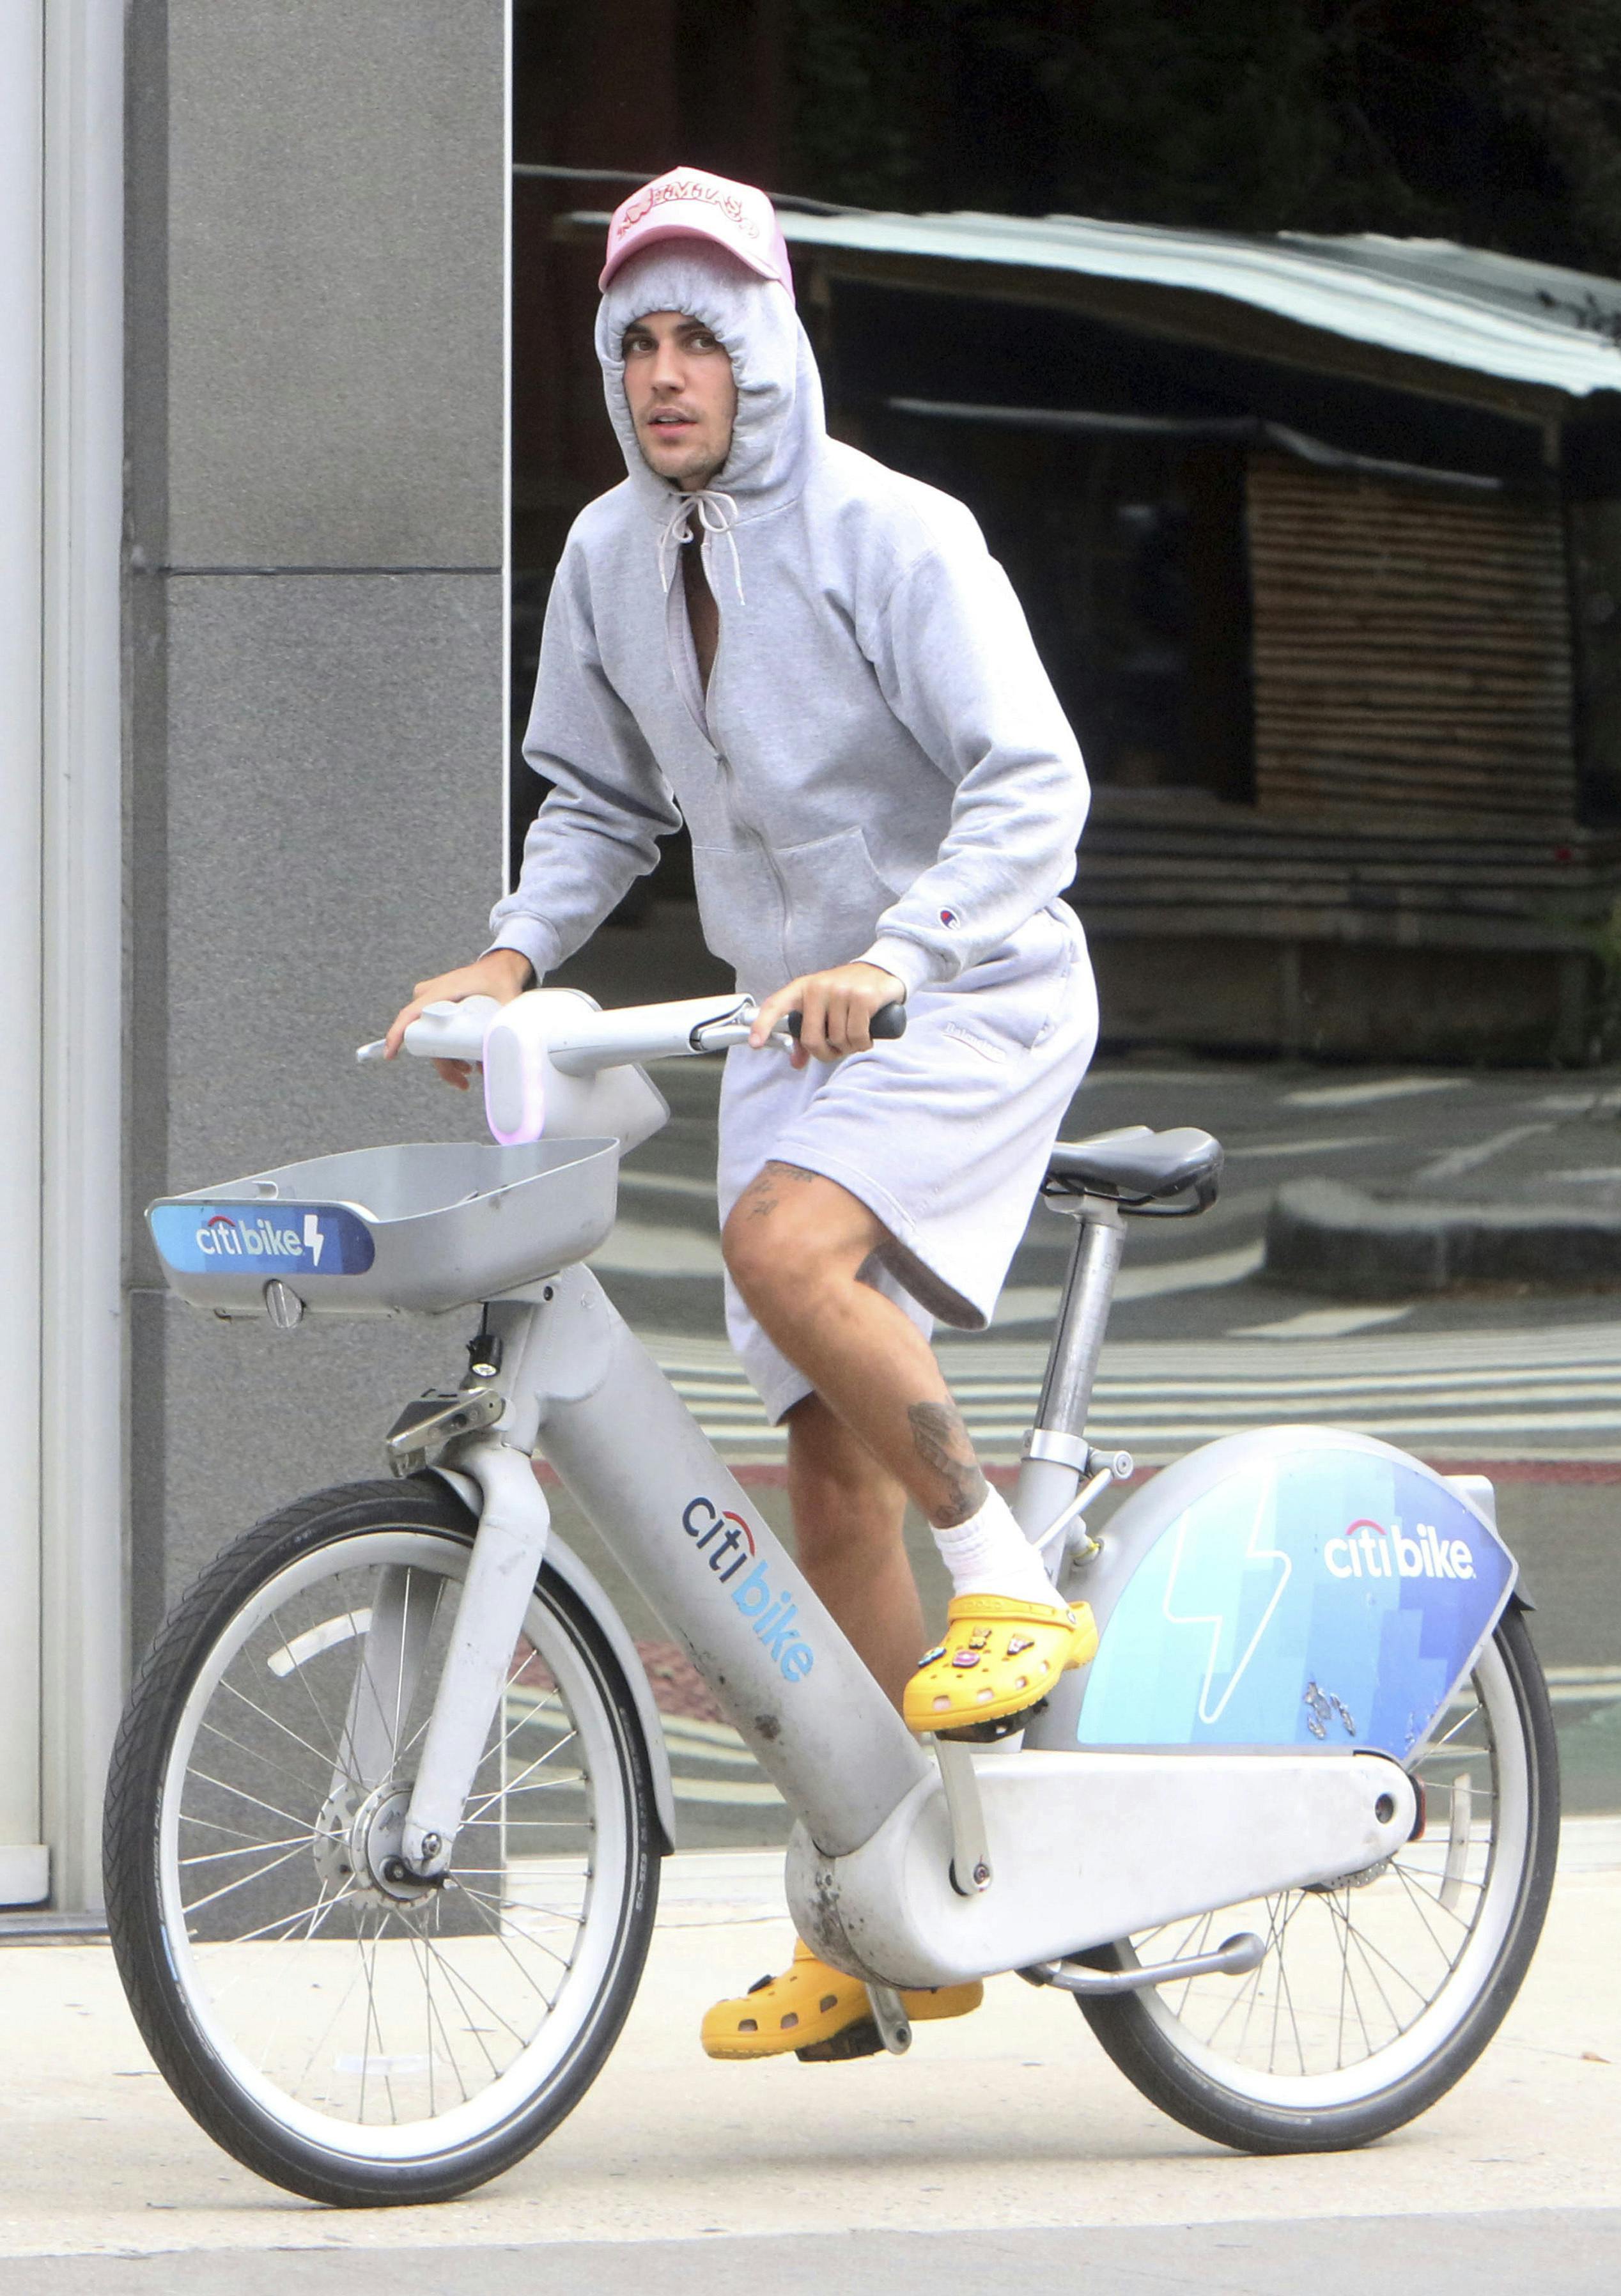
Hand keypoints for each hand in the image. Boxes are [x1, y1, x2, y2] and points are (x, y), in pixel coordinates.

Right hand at [384, 949, 533, 1086]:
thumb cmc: (499, 980)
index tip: (391, 1056)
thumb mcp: (506, 999)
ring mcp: (430, 1000)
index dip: (398, 1036)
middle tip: (463, 1082)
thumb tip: (506, 1049)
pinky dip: (446, 1048)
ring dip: (447, 1059)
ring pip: (430, 1037)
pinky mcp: (435, 1005)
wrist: (499, 967)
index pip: (410, 1015)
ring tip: (470, 1072)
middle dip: (442, 1064)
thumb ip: (509, 1022)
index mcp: (441, 991)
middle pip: (425, 1036)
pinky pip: (433, 1030)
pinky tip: (466, 1062)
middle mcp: (429, 995)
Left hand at [750, 963, 905, 1067]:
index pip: (776, 1005)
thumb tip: (796, 1062)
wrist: (880, 971)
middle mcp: (818, 987)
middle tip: (837, 1050)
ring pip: (838, 1040)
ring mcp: (841, 990)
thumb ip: (806, 1036)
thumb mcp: (822, 1008)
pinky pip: (857, 1035)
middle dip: (826, 1053)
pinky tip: (866, 1038)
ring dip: (848, 1048)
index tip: (755, 1044)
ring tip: (854, 1038)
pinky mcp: (862, 997)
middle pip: (812, 1038)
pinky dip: (863, 1044)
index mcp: (802, 988)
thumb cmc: (845, 994)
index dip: (762, 1025)